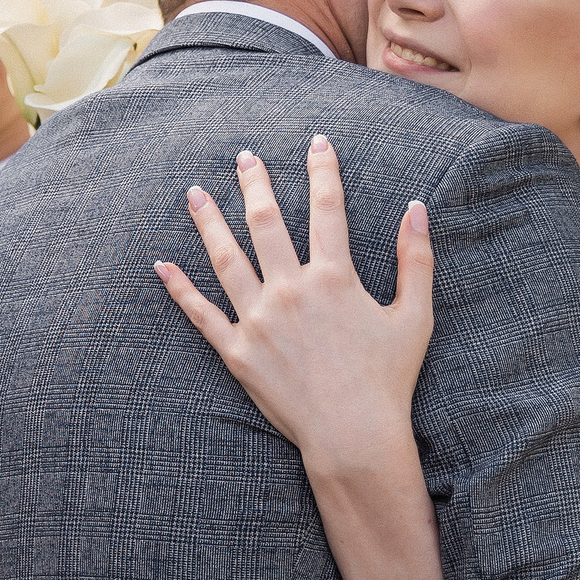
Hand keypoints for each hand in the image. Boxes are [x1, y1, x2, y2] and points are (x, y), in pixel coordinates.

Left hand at [155, 136, 432, 474]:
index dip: (323, 171)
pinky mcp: (237, 351)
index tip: (317, 143)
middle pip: (266, 223)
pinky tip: (162, 265)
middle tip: (244, 157)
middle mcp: (290, 290)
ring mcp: (258, 320)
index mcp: (334, 277)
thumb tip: (417, 208)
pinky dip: (179, 288)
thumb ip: (416, 259)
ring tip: (194, 194)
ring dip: (208, 222)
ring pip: (225, 258)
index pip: (328, 209)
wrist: (354, 436)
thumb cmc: (388, 379)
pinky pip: (201, 314)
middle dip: (254, 184)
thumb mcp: (415, 317)